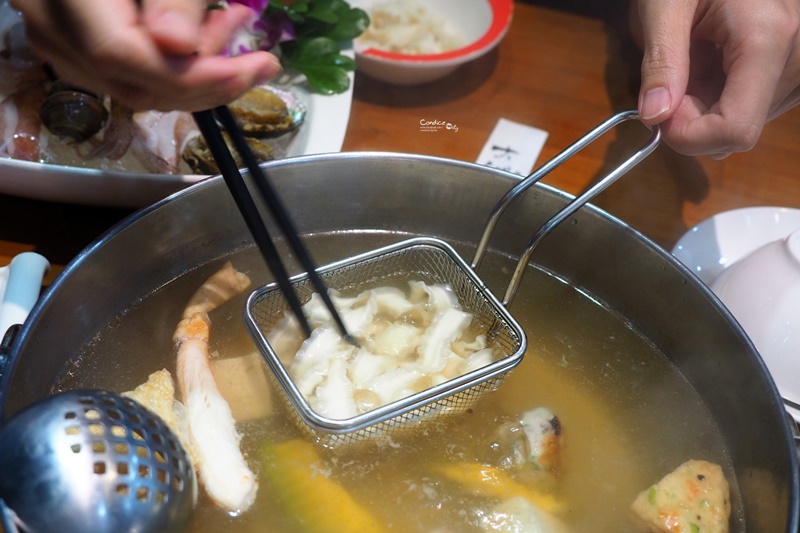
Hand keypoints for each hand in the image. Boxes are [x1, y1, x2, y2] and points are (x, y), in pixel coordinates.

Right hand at [11, 0, 281, 110]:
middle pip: (132, 82)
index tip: (252, 69)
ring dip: (195, 76)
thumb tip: (179, 46)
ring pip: (133, 88)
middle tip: (259, 61)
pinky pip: (125, 78)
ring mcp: (53, 40)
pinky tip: (201, 38)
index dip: (189, 74)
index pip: (118, 52)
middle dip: (207, 81)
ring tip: (232, 28)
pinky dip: (171, 70)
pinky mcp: (69, 49)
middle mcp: (48, 22)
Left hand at [633, 0, 799, 157]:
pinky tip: (712, 61)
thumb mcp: (664, 6)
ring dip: (707, 106)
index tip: (659, 113)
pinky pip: (753, 106)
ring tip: (696, 59)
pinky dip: (722, 96)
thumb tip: (654, 115)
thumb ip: (661, 62)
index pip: (736, 129)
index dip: (689, 136)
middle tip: (672, 76)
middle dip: (694, 118)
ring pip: (744, 122)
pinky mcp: (793, 69)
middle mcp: (797, 55)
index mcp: (769, 37)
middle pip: (739, 129)